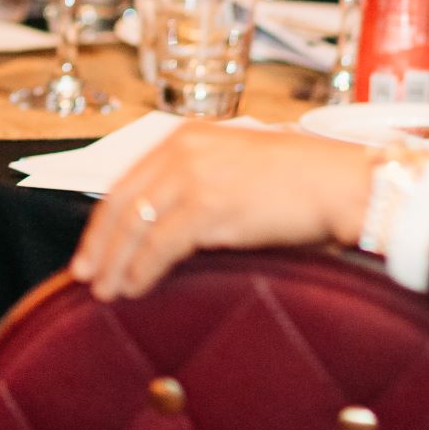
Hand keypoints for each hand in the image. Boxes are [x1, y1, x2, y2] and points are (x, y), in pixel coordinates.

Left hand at [71, 125, 375, 301]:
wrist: (343, 182)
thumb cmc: (302, 181)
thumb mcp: (236, 168)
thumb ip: (197, 185)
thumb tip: (162, 227)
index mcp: (186, 137)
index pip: (126, 181)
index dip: (103, 221)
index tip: (91, 249)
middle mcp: (184, 150)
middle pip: (122, 203)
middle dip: (99, 245)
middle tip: (85, 276)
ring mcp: (195, 176)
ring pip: (135, 226)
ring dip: (116, 264)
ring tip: (108, 291)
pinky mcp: (210, 205)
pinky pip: (161, 244)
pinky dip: (143, 270)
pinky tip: (136, 287)